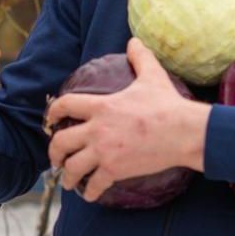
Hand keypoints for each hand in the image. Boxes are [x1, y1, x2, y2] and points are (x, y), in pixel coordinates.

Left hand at [45, 38, 210, 201]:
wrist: (185, 132)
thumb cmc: (168, 105)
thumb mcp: (152, 76)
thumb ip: (140, 58)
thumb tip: (134, 41)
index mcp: (101, 106)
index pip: (65, 105)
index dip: (52, 112)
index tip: (50, 121)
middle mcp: (97, 130)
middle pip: (60, 142)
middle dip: (53, 153)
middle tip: (55, 159)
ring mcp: (104, 151)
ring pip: (72, 168)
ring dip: (67, 177)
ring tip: (68, 181)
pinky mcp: (115, 170)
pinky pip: (94, 185)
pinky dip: (89, 192)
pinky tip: (89, 195)